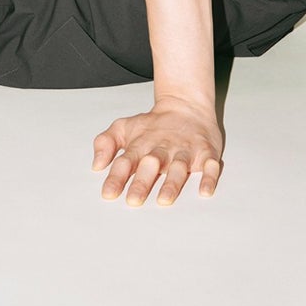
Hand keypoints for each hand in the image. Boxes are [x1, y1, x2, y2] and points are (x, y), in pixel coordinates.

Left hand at [92, 96, 223, 205]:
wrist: (186, 105)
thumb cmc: (153, 126)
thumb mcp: (125, 127)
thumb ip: (106, 142)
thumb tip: (96, 165)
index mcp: (141, 145)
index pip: (126, 160)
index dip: (116, 177)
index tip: (108, 194)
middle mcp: (162, 148)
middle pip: (151, 164)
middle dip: (142, 182)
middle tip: (133, 200)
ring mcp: (185, 150)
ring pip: (178, 166)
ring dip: (172, 182)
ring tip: (164, 199)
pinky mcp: (206, 151)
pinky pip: (210, 165)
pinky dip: (209, 178)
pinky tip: (205, 191)